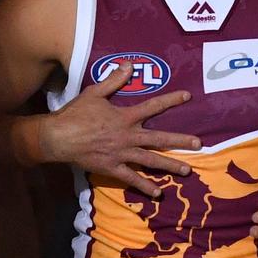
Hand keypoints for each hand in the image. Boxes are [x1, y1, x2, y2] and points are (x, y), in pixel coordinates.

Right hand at [37, 62, 200, 196]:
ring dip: (170, 165)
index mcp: (125, 117)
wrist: (57, 137)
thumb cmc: (75, 114)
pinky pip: (131, 179)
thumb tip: (130, 65)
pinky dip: (145, 186)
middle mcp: (127, 136)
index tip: (188, 96)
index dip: (171, 100)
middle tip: (199, 144)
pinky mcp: (112, 168)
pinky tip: (158, 193)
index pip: (153, 106)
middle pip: (159, 139)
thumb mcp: (95, 93)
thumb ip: (114, 80)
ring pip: (150, 161)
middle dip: (180, 141)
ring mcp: (121, 154)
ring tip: (188, 170)